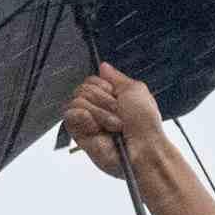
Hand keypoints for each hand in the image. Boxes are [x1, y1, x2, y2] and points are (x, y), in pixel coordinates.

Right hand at [58, 64, 168, 183]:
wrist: (142, 148)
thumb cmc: (144, 123)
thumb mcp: (136, 90)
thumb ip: (116, 77)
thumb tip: (103, 66)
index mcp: (109, 97)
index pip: (91, 80)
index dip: (103, 86)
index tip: (117, 97)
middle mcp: (96, 108)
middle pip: (83, 88)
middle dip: (103, 100)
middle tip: (118, 113)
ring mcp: (86, 121)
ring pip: (77, 100)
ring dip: (99, 112)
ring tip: (112, 125)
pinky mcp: (78, 134)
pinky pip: (70, 113)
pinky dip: (85, 117)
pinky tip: (96, 127)